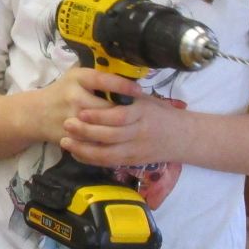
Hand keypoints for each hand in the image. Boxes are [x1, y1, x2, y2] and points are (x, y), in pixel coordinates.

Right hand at [27, 63, 140, 143]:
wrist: (36, 113)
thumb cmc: (62, 91)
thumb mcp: (75, 76)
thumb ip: (96, 73)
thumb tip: (128, 68)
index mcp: (77, 78)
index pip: (103, 80)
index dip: (123, 86)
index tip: (139, 91)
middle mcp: (74, 97)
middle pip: (107, 108)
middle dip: (125, 113)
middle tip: (141, 115)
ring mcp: (71, 118)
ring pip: (102, 128)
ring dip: (119, 130)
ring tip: (133, 129)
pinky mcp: (70, 136)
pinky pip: (93, 142)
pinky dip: (107, 143)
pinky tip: (118, 141)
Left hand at [62, 87, 195, 169]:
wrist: (183, 137)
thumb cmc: (161, 113)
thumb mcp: (146, 100)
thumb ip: (125, 96)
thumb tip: (97, 86)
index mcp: (143, 112)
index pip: (119, 115)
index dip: (99, 115)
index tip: (81, 111)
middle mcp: (140, 133)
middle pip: (110, 136)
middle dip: (86, 131)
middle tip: (66, 124)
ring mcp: (136, 150)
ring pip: (107, 154)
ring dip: (83, 149)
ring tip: (65, 141)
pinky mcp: (132, 162)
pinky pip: (108, 163)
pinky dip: (91, 159)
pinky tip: (76, 153)